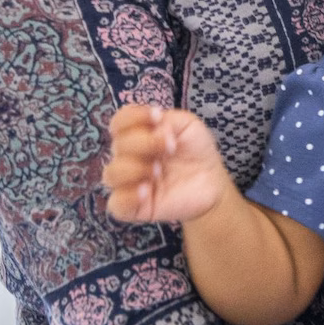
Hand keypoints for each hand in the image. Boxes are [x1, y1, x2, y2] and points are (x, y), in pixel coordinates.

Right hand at [102, 104, 231, 223]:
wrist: (212, 182)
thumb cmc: (196, 151)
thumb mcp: (189, 125)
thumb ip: (170, 120)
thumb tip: (153, 128)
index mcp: (137, 135)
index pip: (119, 122)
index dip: (133, 117)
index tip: (158, 117)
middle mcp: (129, 157)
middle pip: (118, 145)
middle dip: (145, 143)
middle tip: (171, 147)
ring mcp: (129, 183)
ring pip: (111, 174)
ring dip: (135, 168)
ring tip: (158, 170)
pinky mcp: (135, 207)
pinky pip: (116, 204)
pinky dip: (128, 196)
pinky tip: (147, 190)